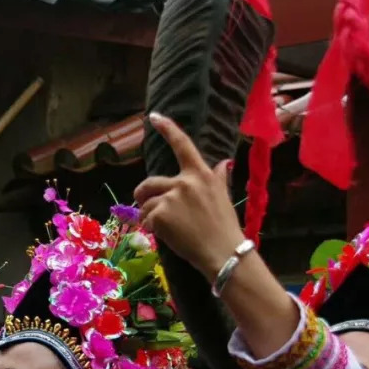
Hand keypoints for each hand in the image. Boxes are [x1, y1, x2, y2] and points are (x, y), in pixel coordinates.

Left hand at [135, 113, 245, 279]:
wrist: (224, 252)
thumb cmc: (225, 228)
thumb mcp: (224, 197)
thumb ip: (219, 178)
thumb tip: (224, 162)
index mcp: (201, 175)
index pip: (183, 145)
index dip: (168, 129)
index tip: (154, 116)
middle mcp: (185, 181)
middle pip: (150, 183)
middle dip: (143, 195)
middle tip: (145, 208)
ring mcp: (172, 197)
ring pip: (146, 204)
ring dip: (149, 217)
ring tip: (165, 228)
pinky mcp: (161, 214)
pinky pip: (146, 220)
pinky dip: (151, 229)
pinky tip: (166, 236)